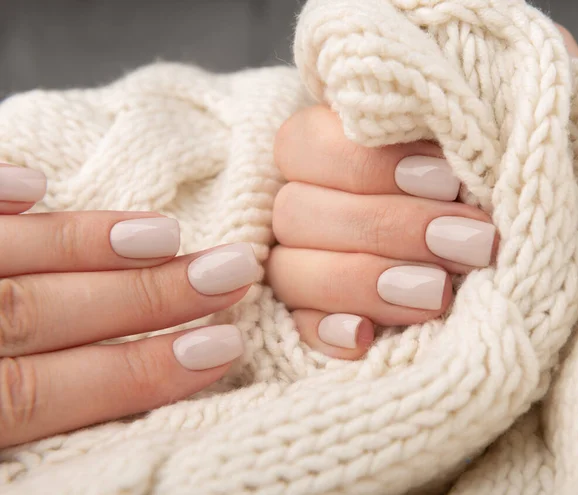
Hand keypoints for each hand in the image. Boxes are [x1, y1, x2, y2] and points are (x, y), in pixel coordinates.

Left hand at [0, 164, 258, 447]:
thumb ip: (25, 436)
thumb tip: (107, 440)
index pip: (40, 394)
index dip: (136, 373)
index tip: (219, 350)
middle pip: (36, 313)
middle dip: (144, 295)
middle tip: (230, 271)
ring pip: (2, 259)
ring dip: (86, 243)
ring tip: (168, 234)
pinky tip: (37, 184)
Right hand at [267, 21, 577, 361]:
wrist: (519, 240)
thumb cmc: (511, 175)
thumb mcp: (502, 114)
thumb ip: (471, 77)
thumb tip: (449, 49)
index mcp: (336, 145)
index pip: (308, 146)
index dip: (370, 166)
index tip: (449, 179)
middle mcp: (311, 201)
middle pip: (300, 214)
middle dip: (387, 230)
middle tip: (473, 245)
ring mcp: (308, 262)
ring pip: (294, 272)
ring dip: (366, 283)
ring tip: (440, 296)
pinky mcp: (318, 316)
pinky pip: (297, 327)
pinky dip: (328, 332)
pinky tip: (366, 340)